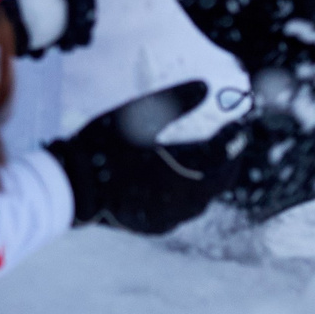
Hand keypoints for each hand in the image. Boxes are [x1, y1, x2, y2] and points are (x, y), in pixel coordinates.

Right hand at [49, 82, 233, 233]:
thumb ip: (176, 100)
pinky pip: (183, 213)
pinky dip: (190, 197)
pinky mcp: (156, 226)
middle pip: (219, 182)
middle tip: (231, 145)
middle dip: (228, 162)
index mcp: (183, 171)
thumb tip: (206, 87)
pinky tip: (182, 186)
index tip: (239, 125)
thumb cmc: (106, 145)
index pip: (222, 154)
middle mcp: (183, 200)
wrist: (74, 186)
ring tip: (210, 164)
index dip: (234, 138)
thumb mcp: (139, 114)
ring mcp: (170, 218)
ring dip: (210, 181)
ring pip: (203, 201)